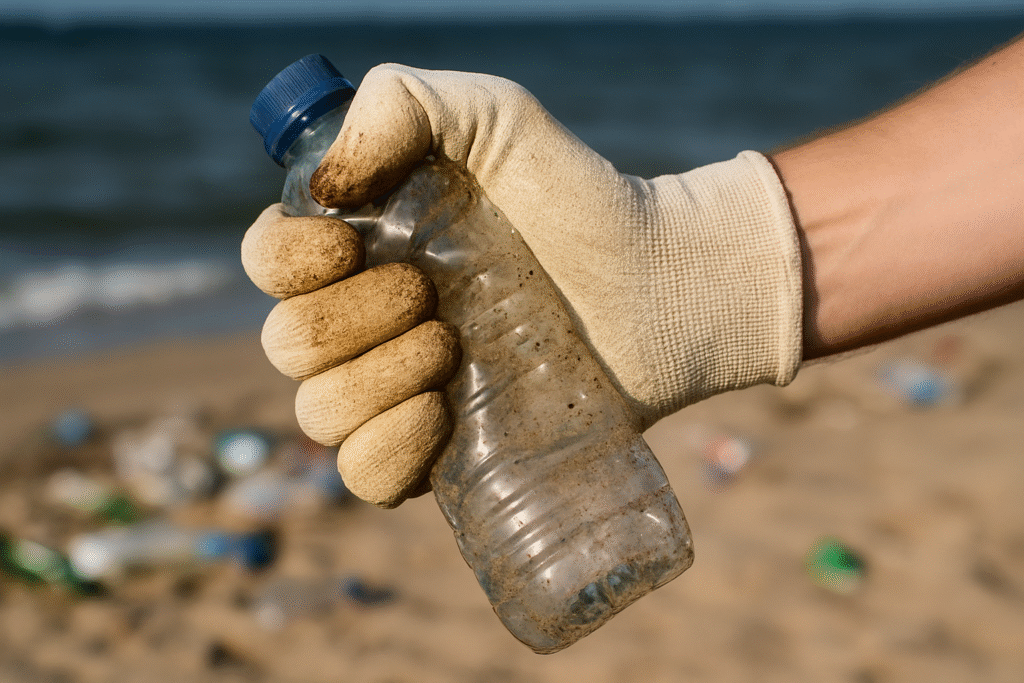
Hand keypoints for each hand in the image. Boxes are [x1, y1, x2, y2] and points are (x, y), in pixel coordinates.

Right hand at [244, 65, 803, 506]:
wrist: (661, 286)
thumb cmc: (582, 197)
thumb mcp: (498, 117)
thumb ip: (403, 103)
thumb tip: (325, 188)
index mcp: (364, 246)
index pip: (269, 262)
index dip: (286, 261)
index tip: (349, 246)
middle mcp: (369, 320)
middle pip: (289, 345)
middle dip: (350, 321)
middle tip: (430, 297)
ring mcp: (401, 390)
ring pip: (318, 413)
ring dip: (370, 383)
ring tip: (448, 349)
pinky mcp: (444, 451)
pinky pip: (364, 478)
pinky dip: (383, 453)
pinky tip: (436, 415)